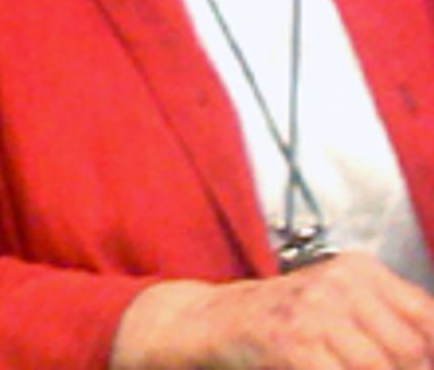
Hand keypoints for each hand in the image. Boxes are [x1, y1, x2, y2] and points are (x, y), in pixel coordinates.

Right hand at [111, 252, 433, 369]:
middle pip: (409, 349)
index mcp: (359, 270)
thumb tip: (426, 355)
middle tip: (381, 369)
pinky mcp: (292, 342)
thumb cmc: (288, 318)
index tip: (420, 364)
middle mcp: (340, 282)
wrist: (217, 320)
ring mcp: (314, 311)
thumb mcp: (339, 303)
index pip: (425, 318)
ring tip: (347, 367)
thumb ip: (386, 322)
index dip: (428, 352)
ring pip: (378, 366)